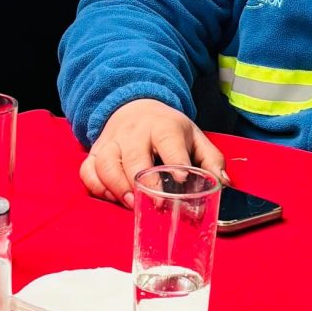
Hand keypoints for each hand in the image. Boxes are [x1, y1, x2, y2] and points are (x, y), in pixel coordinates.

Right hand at [80, 100, 226, 206]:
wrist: (136, 106)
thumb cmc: (168, 129)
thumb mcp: (195, 137)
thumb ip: (212, 160)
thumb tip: (222, 183)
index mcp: (164, 126)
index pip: (169, 143)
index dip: (175, 162)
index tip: (182, 181)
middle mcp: (135, 132)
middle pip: (135, 157)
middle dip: (144, 182)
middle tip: (156, 204)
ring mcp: (112, 141)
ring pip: (106, 163)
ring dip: (116, 185)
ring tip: (130, 204)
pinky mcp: (95, 150)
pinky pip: (88, 169)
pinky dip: (96, 186)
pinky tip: (111, 197)